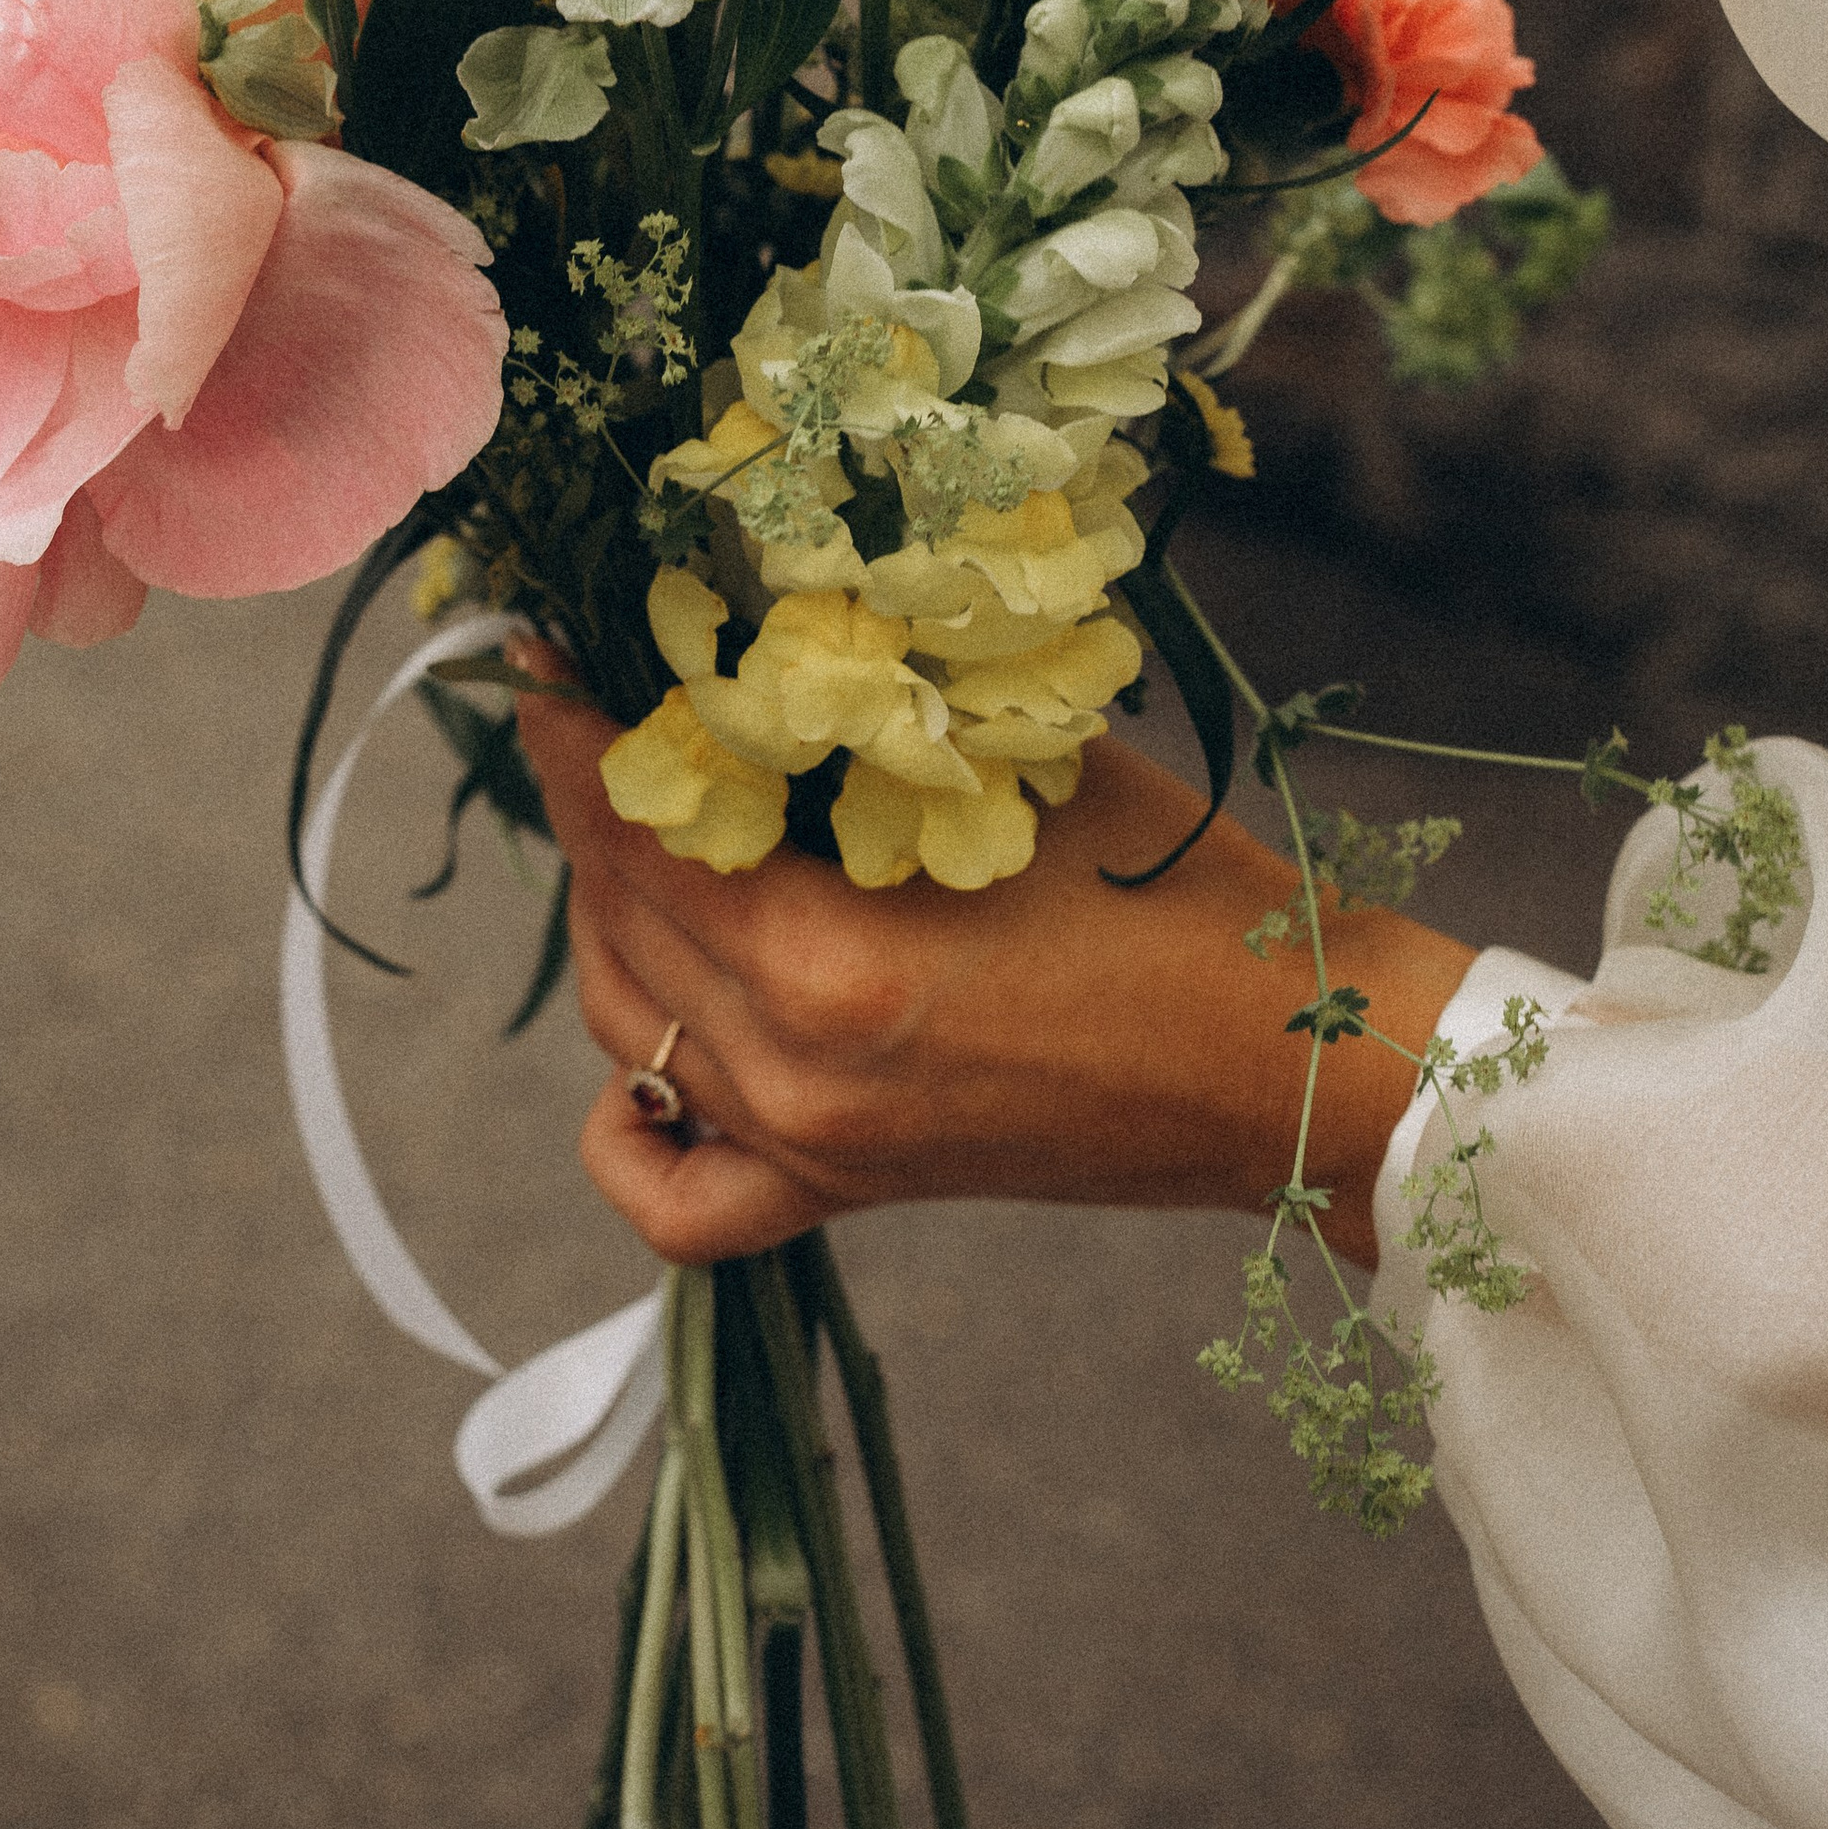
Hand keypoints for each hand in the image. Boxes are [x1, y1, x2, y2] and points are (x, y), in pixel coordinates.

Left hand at [510, 644, 1476, 1270]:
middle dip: (590, 797)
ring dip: (609, 915)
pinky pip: (673, 1190)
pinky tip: (652, 1036)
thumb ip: (863, 717)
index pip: (635, 824)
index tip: (539, 644)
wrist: (1288, 1066)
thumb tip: (741, 635)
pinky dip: (630, 1121)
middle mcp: (789, 1068)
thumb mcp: (1009, 766)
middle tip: (597, 702)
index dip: (574, 724)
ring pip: (623, 1021)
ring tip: (638, 820)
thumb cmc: (1171, 891)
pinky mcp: (843, 1194)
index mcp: (824, 959)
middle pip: (614, 915)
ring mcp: (809, 1145)